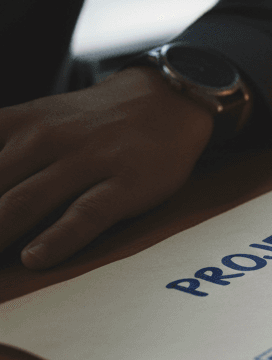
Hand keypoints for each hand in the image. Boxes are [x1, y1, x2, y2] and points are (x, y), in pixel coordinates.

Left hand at [0, 67, 213, 268]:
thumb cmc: (95, 122)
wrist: (167, 101)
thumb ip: (2, 151)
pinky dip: (58, 238)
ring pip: (25, 203)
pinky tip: (35, 258)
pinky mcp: (124, 184)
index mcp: (16, 125)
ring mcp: (86, 162)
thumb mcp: (35, 120)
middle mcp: (44, 141)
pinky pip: (85, 214)